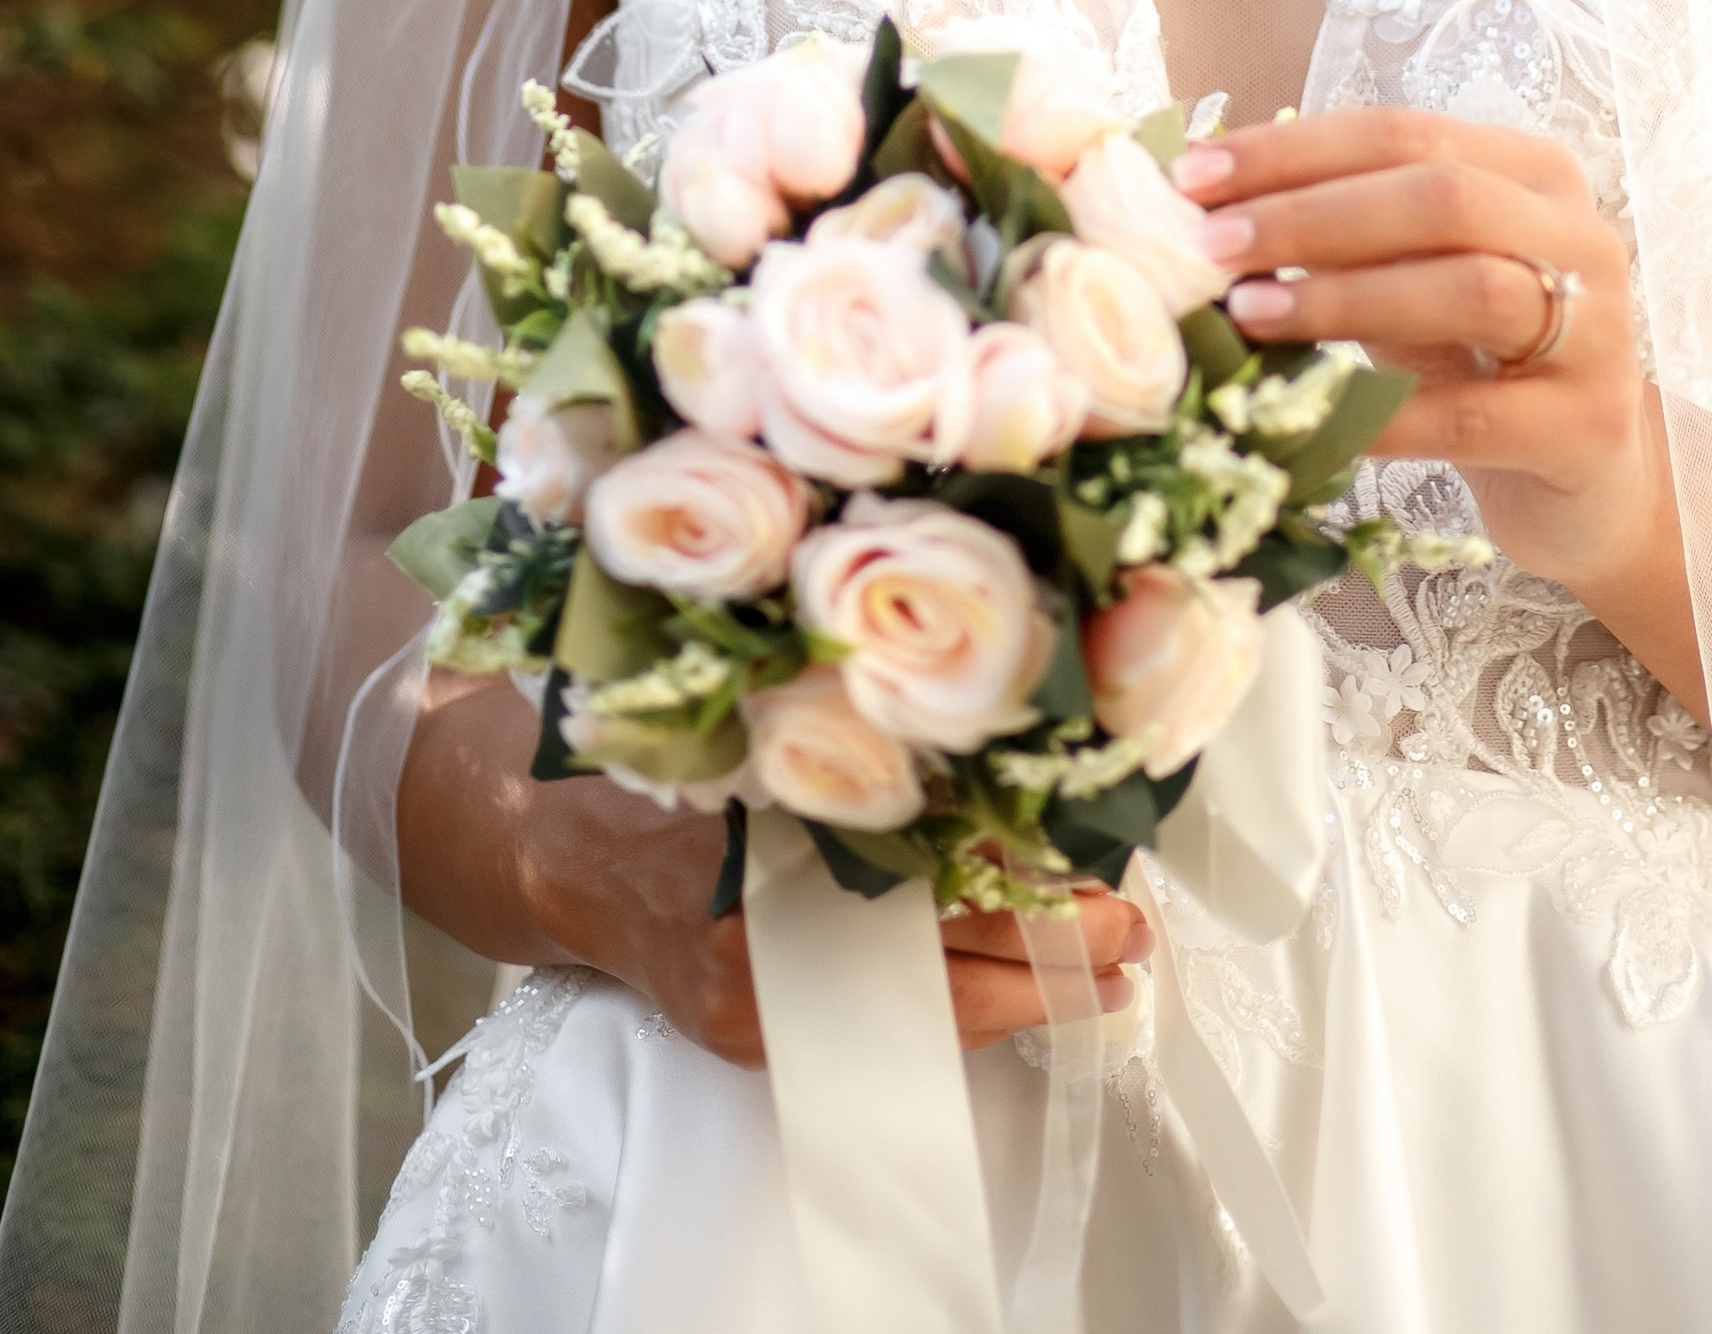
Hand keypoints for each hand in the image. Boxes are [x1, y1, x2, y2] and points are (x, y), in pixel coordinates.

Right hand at [397, 674, 1151, 1066]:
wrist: (554, 836)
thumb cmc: (671, 745)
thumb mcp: (767, 702)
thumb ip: (864, 718)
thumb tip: (1006, 705)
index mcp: (785, 810)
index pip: (936, 851)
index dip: (1028, 859)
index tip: (1106, 855)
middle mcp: (772, 910)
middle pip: (945, 931)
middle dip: (1052, 935)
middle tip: (1134, 921)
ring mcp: (760, 983)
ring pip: (923, 996)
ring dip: (1027, 984)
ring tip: (1112, 970)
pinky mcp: (750, 1028)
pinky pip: (876, 1032)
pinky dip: (958, 1014)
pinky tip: (1021, 998)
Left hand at [1171, 107, 1654, 609]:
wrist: (1580, 482)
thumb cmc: (1475, 362)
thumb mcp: (1412, 280)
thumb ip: (1340, 238)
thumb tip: (1201, 205)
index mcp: (1533, 173)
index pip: (1404, 133)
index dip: (1294, 149)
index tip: (1194, 174)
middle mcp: (1581, 236)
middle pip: (1442, 198)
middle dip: (1312, 215)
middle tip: (1213, 245)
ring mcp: (1599, 332)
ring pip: (1472, 289)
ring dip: (1346, 298)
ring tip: (1250, 314)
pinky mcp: (1588, 426)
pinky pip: (1474, 415)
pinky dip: (1386, 415)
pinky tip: (1311, 420)